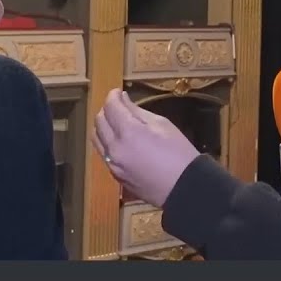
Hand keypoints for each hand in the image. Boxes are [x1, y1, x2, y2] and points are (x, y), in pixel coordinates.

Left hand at [92, 88, 201, 207]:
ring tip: (115, 121)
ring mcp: (113, 164)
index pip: (110, 107)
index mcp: (128, 132)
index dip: (113, 96)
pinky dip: (107, 142)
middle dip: (106, 109)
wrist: (183, 188)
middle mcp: (115, 148)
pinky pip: (104, 153)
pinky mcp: (115, 176)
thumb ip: (137, 111)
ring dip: (103, 126)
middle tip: (118, 105)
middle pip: (99, 122)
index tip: (118, 92)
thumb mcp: (162, 124)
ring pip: (97, 139)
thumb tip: (123, 100)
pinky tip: (119, 140)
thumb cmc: (178, 152)